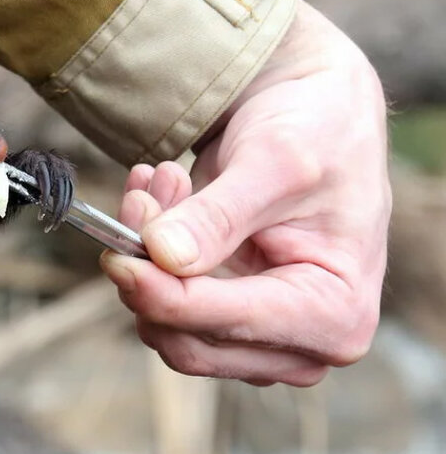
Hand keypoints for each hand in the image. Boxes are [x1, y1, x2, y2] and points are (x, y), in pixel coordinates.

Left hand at [99, 0, 390, 385]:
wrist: (317, 111)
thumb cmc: (318, 132)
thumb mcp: (274, 162)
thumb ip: (219, 216)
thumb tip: (163, 257)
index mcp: (337, 316)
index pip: (225, 326)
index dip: (160, 295)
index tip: (116, 256)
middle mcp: (303, 343)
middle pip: (188, 340)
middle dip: (150, 270)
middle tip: (143, 197)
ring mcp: (262, 337)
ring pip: (166, 325)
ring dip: (145, 255)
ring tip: (163, 182)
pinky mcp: (226, 318)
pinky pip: (162, 304)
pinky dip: (146, 254)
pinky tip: (157, 198)